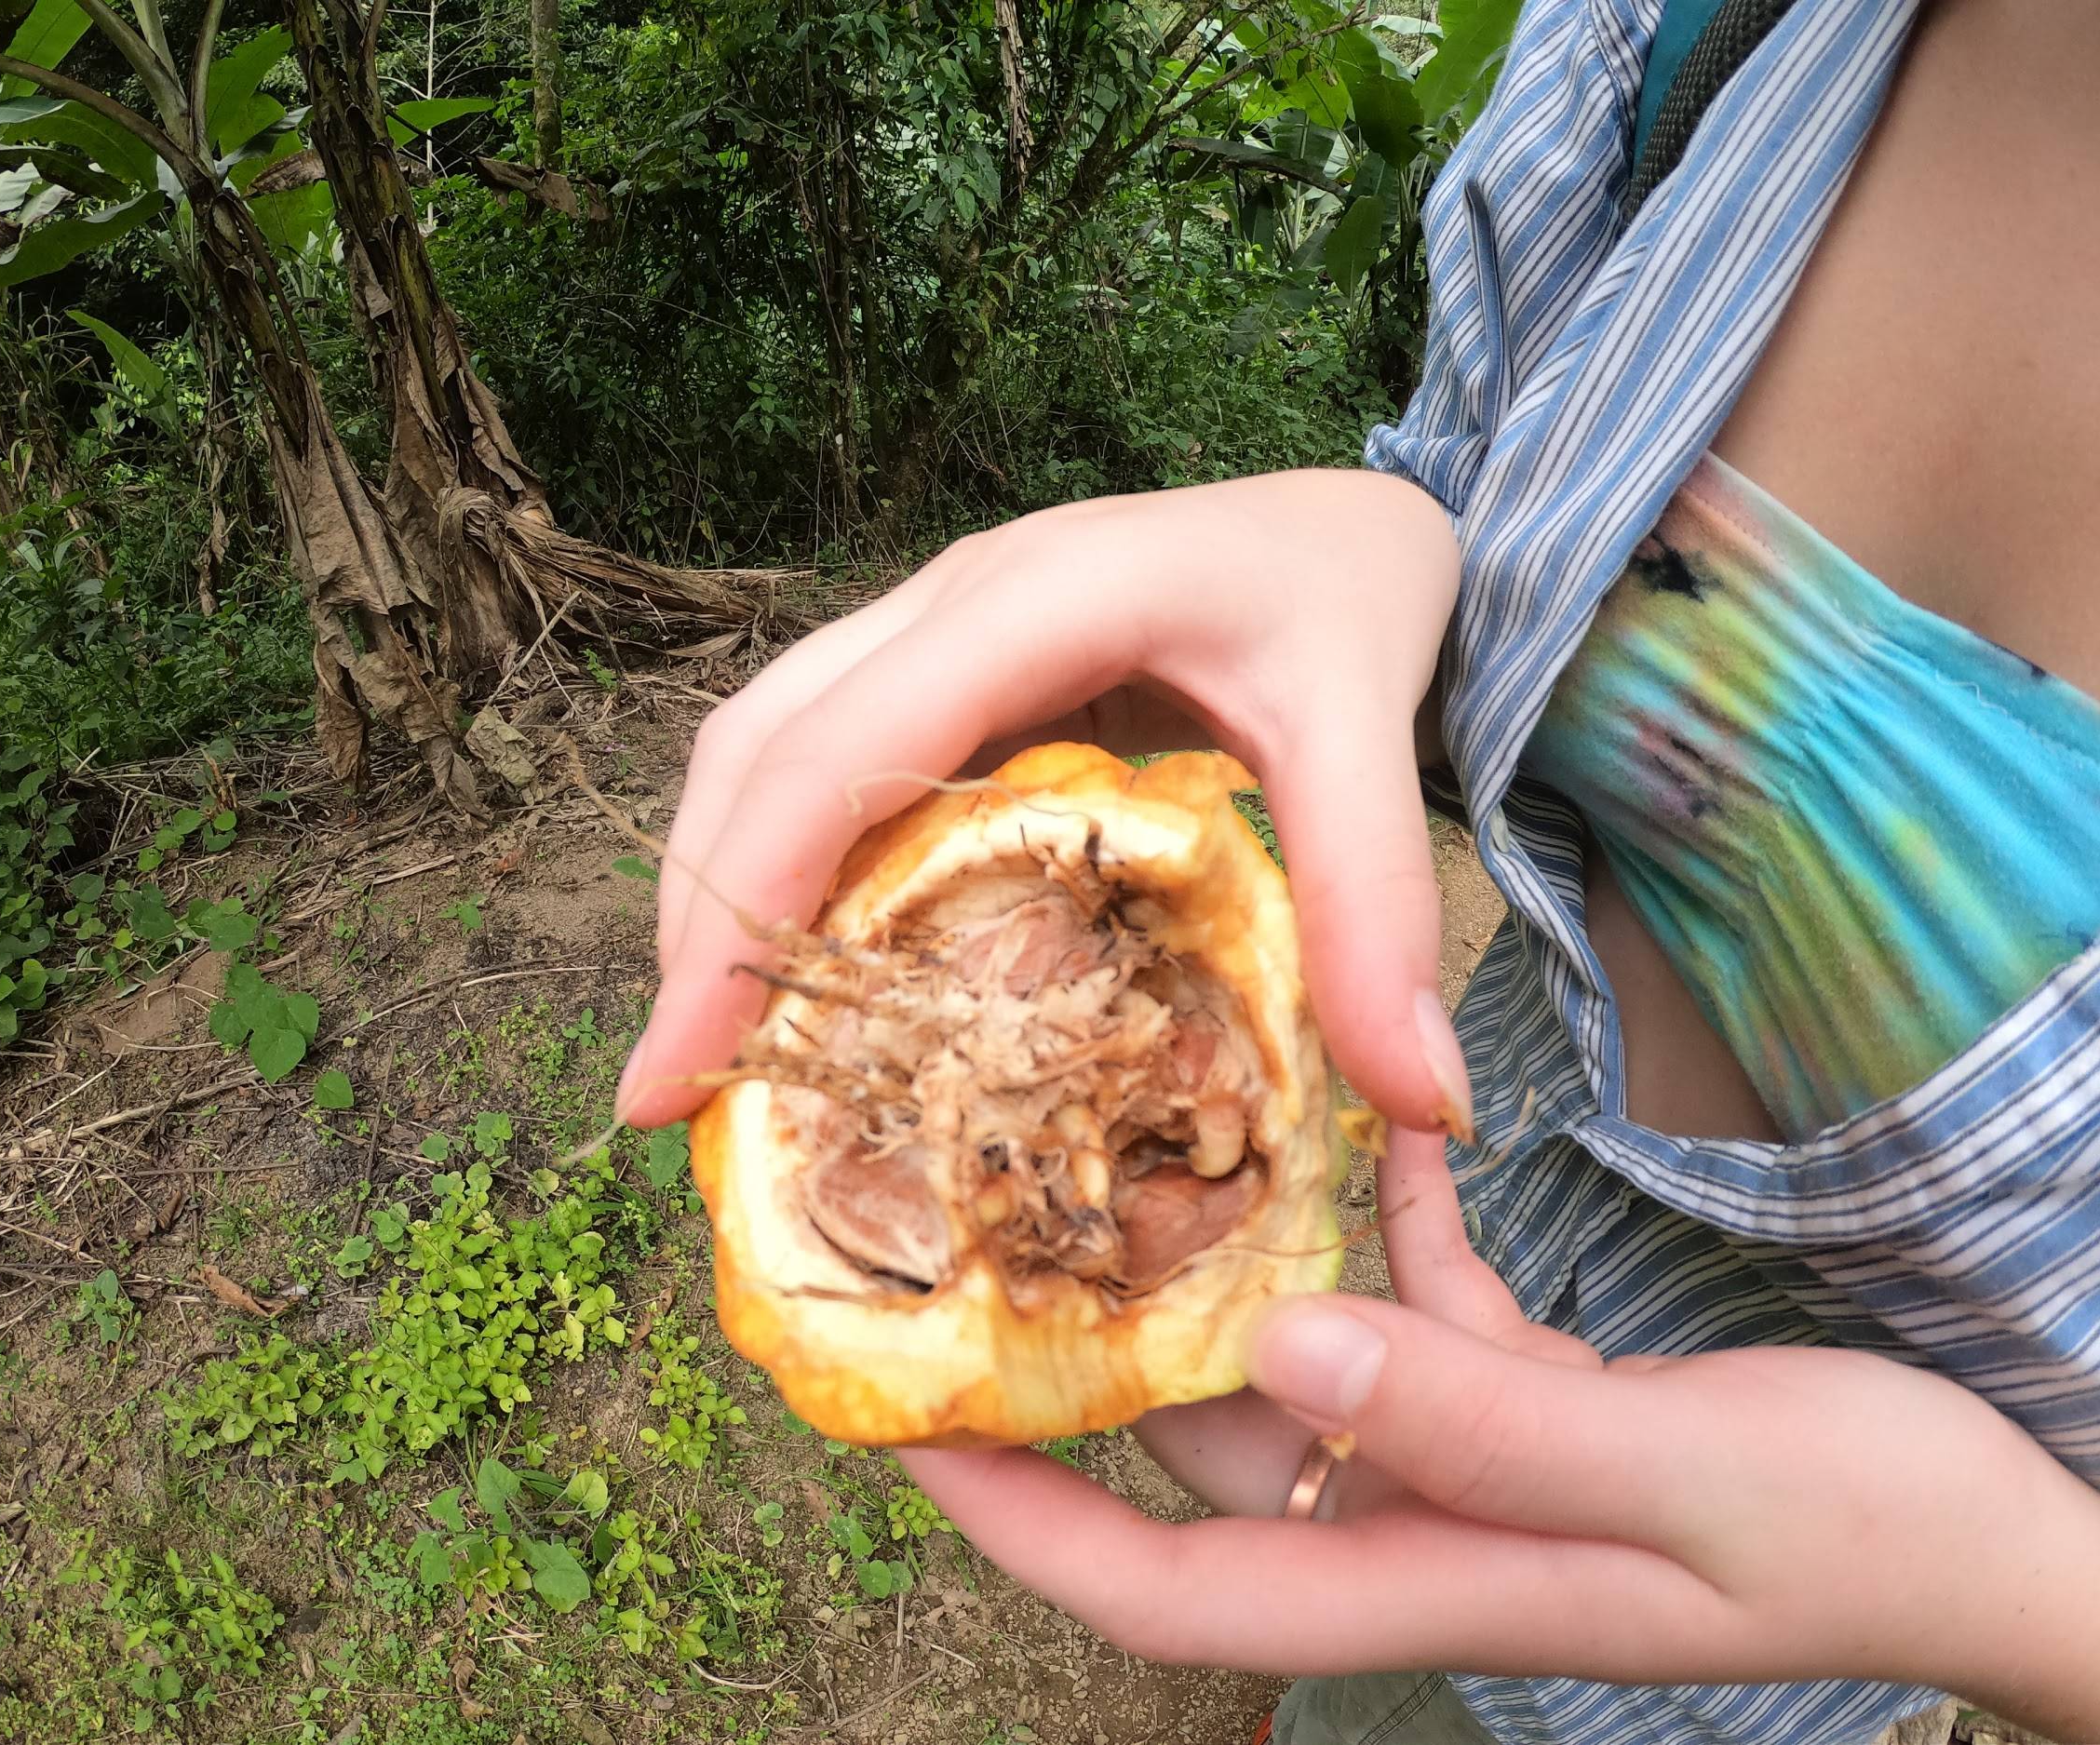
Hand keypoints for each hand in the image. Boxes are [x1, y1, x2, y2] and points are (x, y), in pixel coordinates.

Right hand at [615, 469, 1473, 1136]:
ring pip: (765, 746)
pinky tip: (805, 971)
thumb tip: (1426, 1108)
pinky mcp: (945, 662)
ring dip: (723, 887)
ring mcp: (935, 623)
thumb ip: (1377, 909)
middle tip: (674, 1092)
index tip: (678, 1063)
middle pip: (760, 749)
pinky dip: (783, 861)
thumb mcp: (1371, 735)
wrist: (1349, 516)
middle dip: (700, 919)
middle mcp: (954, 599)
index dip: (743, 905)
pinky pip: (821, 754)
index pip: (838, 752)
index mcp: (1038, 598)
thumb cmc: (1351, 602)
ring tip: (721, 1047)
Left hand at [901, 1130, 2099, 1744]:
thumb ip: (1481, 1419)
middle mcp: (1424, 1520)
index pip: (1168, 1591)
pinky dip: (1386, 1210)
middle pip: (1203, 1451)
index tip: (901, 1431)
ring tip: (1132, 1120)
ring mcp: (1479, 1450)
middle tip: (981, 1216)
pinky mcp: (1542, 1387)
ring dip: (1229, 1253)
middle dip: (1088, 1354)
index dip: (1020, 1525)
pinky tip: (1373, 1109)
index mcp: (1432, 1578)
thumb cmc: (1871, 1528)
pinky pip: (1421, 1292)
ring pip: (1300, 1355)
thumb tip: (1286, 1349)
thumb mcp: (1683, 1478)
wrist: (2015, 1530)